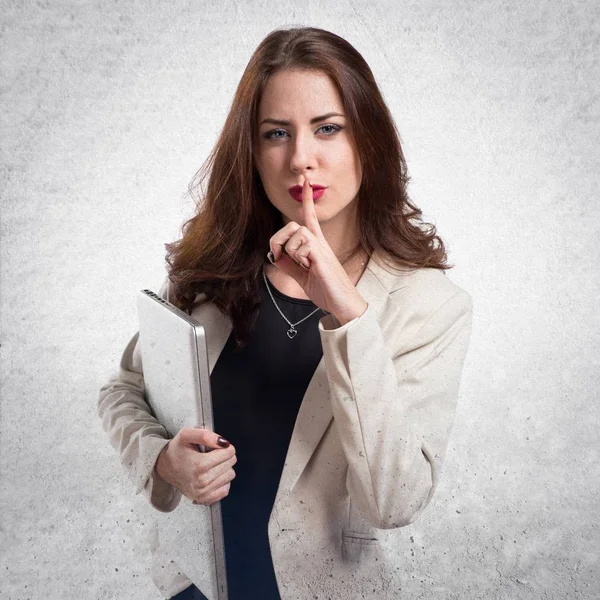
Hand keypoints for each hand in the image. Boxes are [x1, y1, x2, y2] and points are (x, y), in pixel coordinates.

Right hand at [155, 428, 236, 505]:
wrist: (165, 467)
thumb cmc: (177, 450)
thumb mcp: (187, 435)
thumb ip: (206, 435)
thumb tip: (224, 442)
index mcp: (199, 465)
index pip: (229, 453)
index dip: (225, 446)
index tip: (215, 446)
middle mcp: (202, 481)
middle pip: (231, 464)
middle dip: (225, 456)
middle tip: (211, 455)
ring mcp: (203, 492)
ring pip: (230, 475)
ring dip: (224, 468)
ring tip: (210, 465)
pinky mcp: (204, 499)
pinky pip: (225, 490)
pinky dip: (222, 481)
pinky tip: (212, 475)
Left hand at [267, 175, 367, 324]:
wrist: (342, 304)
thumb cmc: (326, 289)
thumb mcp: (301, 277)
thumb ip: (289, 265)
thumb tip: (275, 255)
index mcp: (315, 245)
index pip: (310, 218)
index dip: (307, 200)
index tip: (306, 182)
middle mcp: (319, 243)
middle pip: (294, 224)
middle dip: (279, 237)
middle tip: (278, 254)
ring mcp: (321, 248)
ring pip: (297, 233)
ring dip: (291, 252)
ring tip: (302, 266)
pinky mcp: (322, 256)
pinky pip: (303, 245)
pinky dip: (298, 257)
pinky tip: (308, 267)